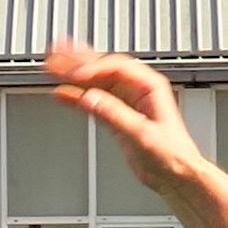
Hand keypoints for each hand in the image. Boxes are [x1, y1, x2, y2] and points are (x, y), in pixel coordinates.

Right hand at [45, 39, 201, 195]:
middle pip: (102, 68)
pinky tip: (61, 93)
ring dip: (73, 74)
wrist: (176, 174)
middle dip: (78, 61)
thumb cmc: (172, 154)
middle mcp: (136, 89)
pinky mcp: (115, 115)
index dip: (93, 68)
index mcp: (149, 86)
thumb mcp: (142, 133)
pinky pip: (92, 100)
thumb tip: (90, 99)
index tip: (74, 74)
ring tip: (52, 65)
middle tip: (56, 53)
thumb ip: (114, 115)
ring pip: (94, 81)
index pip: (116, 67)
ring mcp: (125, 101)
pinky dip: (76, 97)